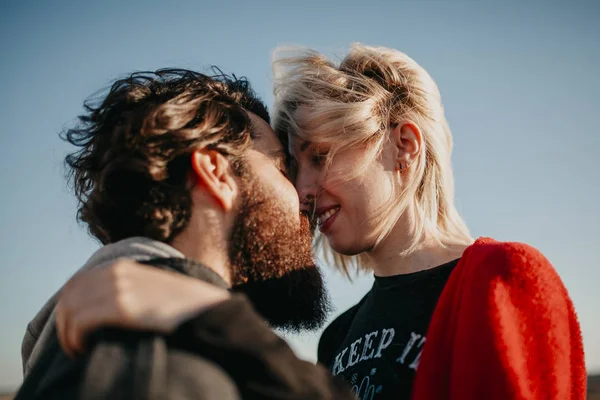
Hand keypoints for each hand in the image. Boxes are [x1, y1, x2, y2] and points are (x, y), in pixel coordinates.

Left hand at [55, 258, 230, 357]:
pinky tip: (87, 348)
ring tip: (80, 350)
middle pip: (68, 298)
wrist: (201, 308)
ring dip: (68, 335)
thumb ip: (126, 285)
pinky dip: (77, 338)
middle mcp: (115, 272)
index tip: (75, 331)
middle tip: (75, 346)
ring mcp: (118, 288)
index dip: (68, 309)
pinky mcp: (122, 306)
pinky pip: (81, 322)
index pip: (75, 284)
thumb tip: (99, 303)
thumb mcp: (148, 284)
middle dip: (65, 324)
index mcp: (119, 266)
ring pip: (70, 311)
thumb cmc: (178, 304)